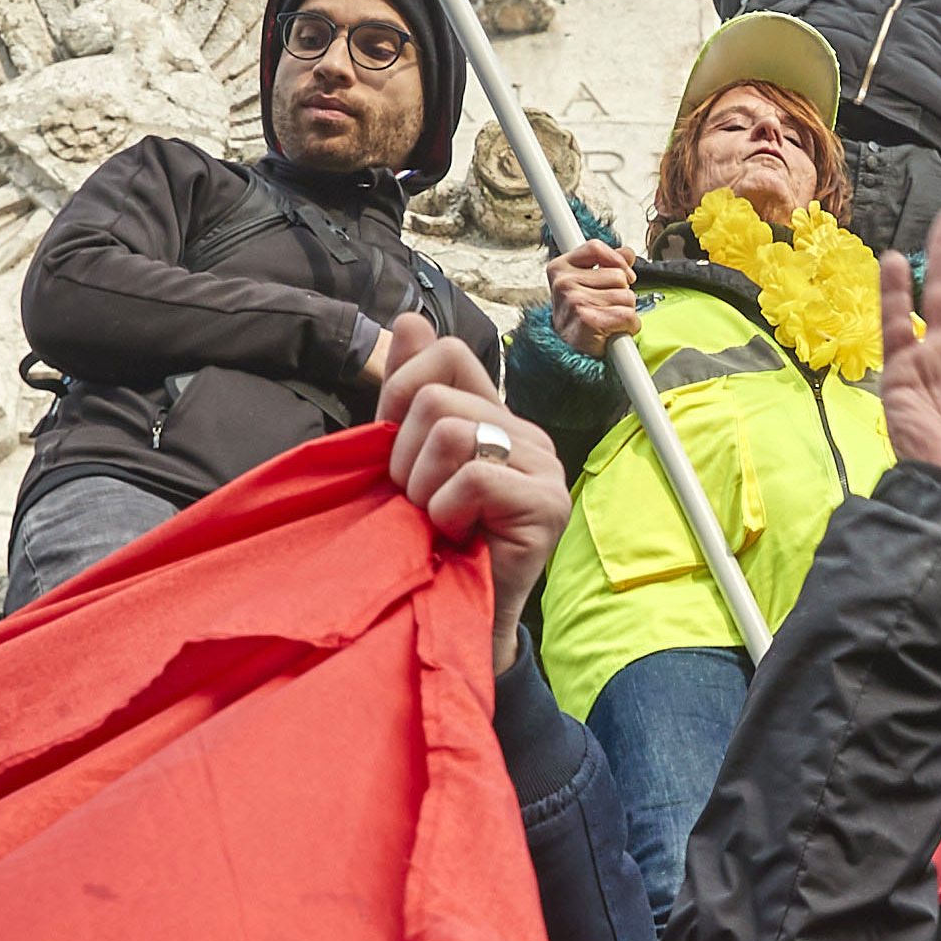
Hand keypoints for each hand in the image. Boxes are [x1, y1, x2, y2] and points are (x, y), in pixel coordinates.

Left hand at [371, 325, 567, 618]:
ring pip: (451, 432)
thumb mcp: (406, 461)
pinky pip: (474, 476)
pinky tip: (458, 536)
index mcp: (495, 415)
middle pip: (436, 397)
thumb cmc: (428, 546)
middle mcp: (526, 432)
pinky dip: (447, 511)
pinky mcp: (547, 502)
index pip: (447, 354)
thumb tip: (409, 318)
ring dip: (423, 488)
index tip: (392, 446)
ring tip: (436, 521)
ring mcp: (544, 465)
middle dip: (404, 457)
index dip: (401, 391)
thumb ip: (408, 392)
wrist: (455, 623)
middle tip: (418, 504)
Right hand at [550, 238, 642, 352]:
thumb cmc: (577, 320)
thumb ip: (607, 264)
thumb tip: (627, 252)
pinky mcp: (588, 321)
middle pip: (618, 275)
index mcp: (560, 268)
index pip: (595, 248)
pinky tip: (613, 331)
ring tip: (608, 320)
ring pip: (627, 296)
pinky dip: (629, 326)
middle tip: (607, 307)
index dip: (616, 259)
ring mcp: (574, 301)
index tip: (623, 274)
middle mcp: (564, 283)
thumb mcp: (586, 284)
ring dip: (626, 311)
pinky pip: (628, 315)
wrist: (568, 354)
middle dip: (622, 293)